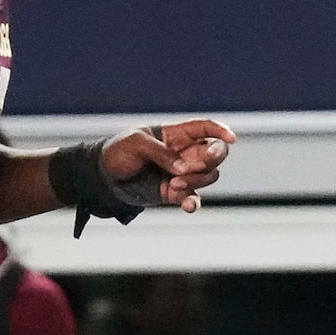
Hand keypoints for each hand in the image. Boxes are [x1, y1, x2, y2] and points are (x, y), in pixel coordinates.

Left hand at [102, 117, 235, 211]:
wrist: (103, 178)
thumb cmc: (118, 153)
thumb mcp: (136, 144)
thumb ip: (161, 153)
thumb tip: (182, 168)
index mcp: (176, 135)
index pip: (206, 128)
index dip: (221, 131)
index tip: (231, 138)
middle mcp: (184, 153)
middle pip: (215, 152)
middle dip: (212, 158)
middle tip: (193, 165)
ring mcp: (182, 174)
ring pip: (208, 176)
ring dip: (196, 180)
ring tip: (174, 184)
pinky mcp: (176, 193)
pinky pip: (194, 198)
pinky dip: (194, 202)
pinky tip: (188, 206)